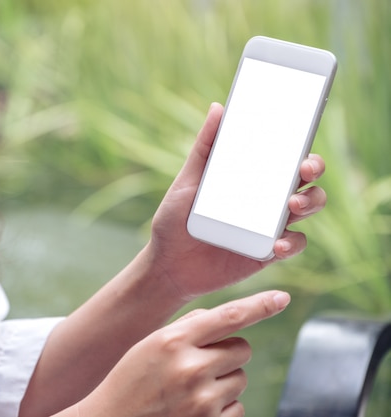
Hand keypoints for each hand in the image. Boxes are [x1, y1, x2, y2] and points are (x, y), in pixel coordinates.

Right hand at [75, 291, 290, 416]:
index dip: (259, 305)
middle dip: (228, 351)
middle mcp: (191, 368)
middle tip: (202, 360)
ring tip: (191, 387)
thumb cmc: (131, 378)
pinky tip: (194, 406)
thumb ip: (188, 328)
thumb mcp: (151, 344)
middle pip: (242, 348)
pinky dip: (222, 405)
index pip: (228, 316)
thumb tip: (228, 319)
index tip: (281, 298)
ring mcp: (202, 401)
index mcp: (173, 341)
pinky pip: (237, 407)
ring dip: (224, 379)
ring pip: (241, 378)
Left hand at [145, 103, 325, 300]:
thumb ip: (204, 148)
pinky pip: (294, 244)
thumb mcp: (187, 182)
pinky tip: (277, 244)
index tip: (303, 130)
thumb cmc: (174, 221)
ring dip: (310, 202)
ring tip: (291, 205)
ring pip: (308, 207)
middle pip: (305, 178)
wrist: (167, 266)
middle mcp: (265, 199)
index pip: (283, 155)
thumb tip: (217, 107)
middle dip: (313, 168)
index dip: (299, 142)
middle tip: (304, 169)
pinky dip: (292, 242)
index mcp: (249, 178)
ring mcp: (269, 225)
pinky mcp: (268, 252)